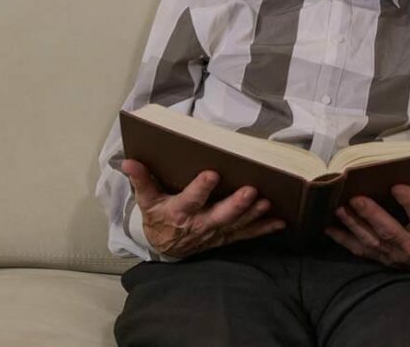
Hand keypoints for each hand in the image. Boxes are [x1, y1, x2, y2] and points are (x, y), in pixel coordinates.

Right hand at [121, 159, 284, 257]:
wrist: (164, 248)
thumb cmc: (158, 217)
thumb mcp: (146, 200)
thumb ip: (141, 180)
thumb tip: (129, 161)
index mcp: (178, 212)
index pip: (190, 200)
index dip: (200, 189)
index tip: (212, 173)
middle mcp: (199, 225)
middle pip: (219, 215)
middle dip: (235, 204)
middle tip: (251, 191)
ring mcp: (214, 233)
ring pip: (235, 225)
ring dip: (252, 214)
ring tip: (267, 202)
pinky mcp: (225, 237)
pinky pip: (246, 234)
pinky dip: (263, 229)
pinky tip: (280, 221)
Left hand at [325, 183, 409, 273]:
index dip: (409, 202)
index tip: (398, 186)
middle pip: (389, 230)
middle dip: (371, 215)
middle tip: (357, 199)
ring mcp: (394, 255)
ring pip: (371, 240)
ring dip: (354, 225)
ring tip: (341, 209)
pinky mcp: (382, 259)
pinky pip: (361, 251)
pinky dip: (344, 240)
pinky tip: (330, 228)